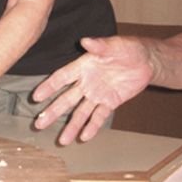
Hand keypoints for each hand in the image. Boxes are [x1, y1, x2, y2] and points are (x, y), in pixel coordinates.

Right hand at [33, 36, 151, 144]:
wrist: (146, 61)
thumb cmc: (127, 49)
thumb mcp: (114, 45)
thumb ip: (99, 46)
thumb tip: (85, 41)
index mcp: (82, 67)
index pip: (61, 78)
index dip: (49, 87)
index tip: (36, 97)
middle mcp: (85, 83)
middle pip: (66, 100)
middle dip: (52, 112)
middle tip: (39, 124)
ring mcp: (97, 94)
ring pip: (80, 112)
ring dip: (71, 126)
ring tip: (62, 141)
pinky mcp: (110, 102)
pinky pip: (99, 116)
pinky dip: (92, 127)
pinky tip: (84, 137)